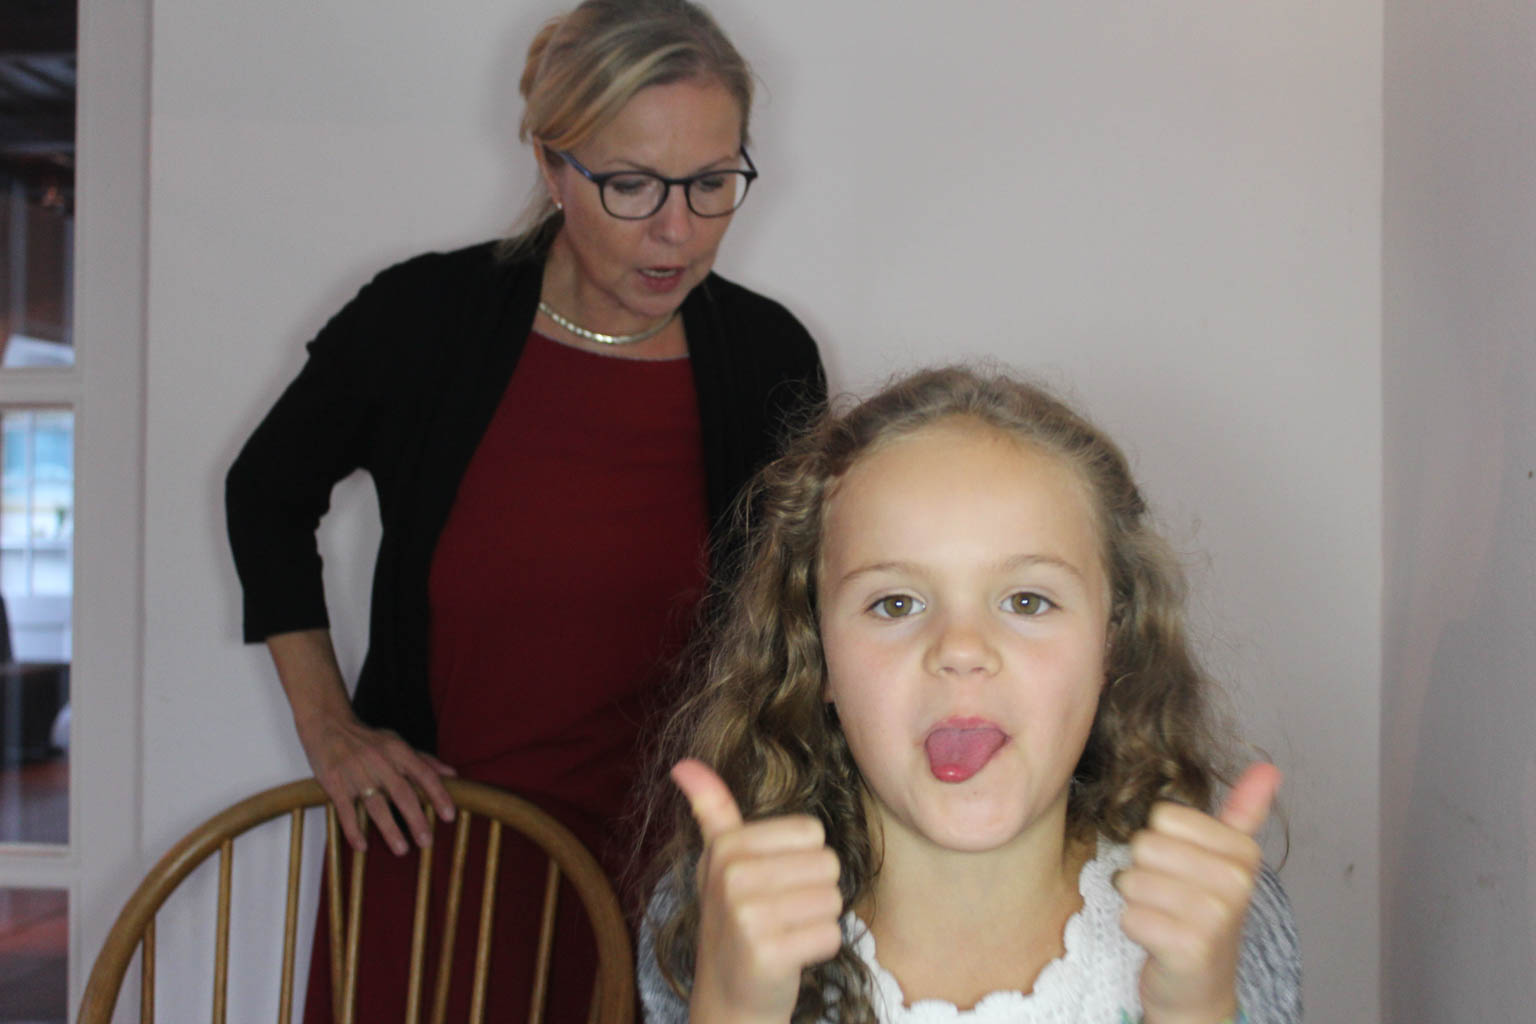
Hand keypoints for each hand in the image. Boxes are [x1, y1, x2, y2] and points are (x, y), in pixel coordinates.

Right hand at [266, 629, 454, 854]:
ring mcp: (356, 772)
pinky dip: (354, 830)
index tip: (449, 816)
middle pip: (402, 793)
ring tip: (402, 849)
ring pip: (376, 805)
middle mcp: (379, 761)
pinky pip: (346, 810)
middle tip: (427, 842)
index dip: (438, 795)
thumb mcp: (397, 743)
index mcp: (398, 750)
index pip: (424, 774)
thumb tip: (453, 775)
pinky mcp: (334, 782)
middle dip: (416, 819)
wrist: (328, 725)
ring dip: (390, 829)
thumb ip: (424, 760)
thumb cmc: (367, 739)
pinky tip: (363, 846)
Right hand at [671, 759, 843, 1023]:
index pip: (812, 831)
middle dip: (815, 891)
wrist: (728, 997)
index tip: (772, 882)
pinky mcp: (768, 954)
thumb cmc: (736, 921)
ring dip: (818, 920)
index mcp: (726, 847)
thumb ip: (712, 810)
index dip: (804, 860)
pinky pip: (831, 934)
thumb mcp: (719, 862)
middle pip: (828, 863)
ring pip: (833, 899)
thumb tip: (684, 762)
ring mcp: (747, 917)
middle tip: (781, 913)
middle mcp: (732, 877)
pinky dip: (820, 948)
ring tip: (785, 933)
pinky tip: (791, 956)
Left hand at [1117, 762, 1281, 1023]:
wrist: (1199, 985)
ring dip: (1137, 900)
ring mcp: (1215, 916)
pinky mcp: (1189, 947)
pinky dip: (1134, 927)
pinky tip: (1159, 939)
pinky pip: (1129, 915)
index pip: (1163, 815)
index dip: (1161, 840)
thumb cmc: (1202, 913)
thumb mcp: (1226, 859)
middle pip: (1144, 845)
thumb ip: (1243, 811)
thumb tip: (1268, 767)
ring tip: (1164, 916)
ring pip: (1131, 879)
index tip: (1183, 867)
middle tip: (1170, 896)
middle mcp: (1236, 881)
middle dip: (1145, 870)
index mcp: (1242, 851)